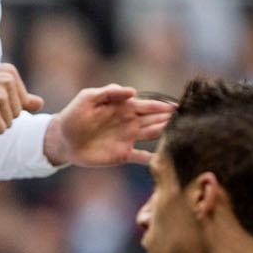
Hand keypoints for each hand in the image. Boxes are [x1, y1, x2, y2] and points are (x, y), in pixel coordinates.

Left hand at [43, 85, 172, 166]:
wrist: (61, 139)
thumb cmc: (73, 115)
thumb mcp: (87, 98)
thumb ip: (108, 92)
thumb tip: (132, 91)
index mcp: (124, 108)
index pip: (149, 106)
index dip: (164, 106)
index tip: (180, 107)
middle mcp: (130, 122)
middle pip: (156, 120)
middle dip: (172, 120)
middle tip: (190, 121)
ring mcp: (128, 139)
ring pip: (153, 136)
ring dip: (167, 135)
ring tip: (184, 135)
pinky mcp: (122, 154)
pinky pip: (142, 157)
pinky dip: (153, 159)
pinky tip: (165, 160)